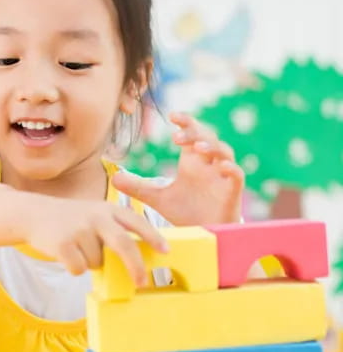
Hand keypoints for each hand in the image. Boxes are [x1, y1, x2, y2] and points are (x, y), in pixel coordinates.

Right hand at [30, 200, 168, 286]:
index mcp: (108, 209)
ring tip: (77, 248)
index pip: (136, 222)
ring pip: (97, 263)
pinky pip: (79, 268)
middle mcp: (96, 216)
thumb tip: (134, 262)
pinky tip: (65, 253)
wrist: (33, 214)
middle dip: (135, 267)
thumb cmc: (71, 219)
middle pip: (123, 245)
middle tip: (142, 282)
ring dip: (90, 263)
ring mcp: (79, 229)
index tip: (165, 251)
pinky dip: (74, 267)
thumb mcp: (95, 214)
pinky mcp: (63, 243)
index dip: (153, 237)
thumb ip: (114, 231)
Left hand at [112, 112, 243, 225]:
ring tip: (198, 148)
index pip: (191, 133)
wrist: (204, 235)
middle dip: (196, 133)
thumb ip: (138, 187)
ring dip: (213, 147)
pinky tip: (224, 167)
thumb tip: (113, 178)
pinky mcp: (232, 192)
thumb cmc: (185, 211)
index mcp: (191, 161)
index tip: (172, 116)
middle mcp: (207, 165)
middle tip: (178, 137)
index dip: (186, 122)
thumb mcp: (158, 198)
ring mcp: (222, 177)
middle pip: (208, 138)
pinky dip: (232, 169)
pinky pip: (237, 176)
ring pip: (225, 153)